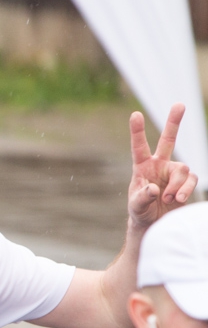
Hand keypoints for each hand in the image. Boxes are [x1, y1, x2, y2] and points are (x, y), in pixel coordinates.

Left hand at [126, 106, 197, 232]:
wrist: (155, 223)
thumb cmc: (140, 212)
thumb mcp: (136, 206)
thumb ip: (143, 197)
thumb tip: (155, 189)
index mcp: (142, 167)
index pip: (139, 147)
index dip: (137, 131)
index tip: (135, 114)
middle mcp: (159, 165)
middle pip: (169, 140)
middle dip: (174, 122)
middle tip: (180, 104)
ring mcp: (174, 172)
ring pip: (183, 169)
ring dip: (176, 185)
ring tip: (168, 199)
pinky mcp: (186, 181)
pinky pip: (191, 180)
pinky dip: (185, 190)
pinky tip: (177, 199)